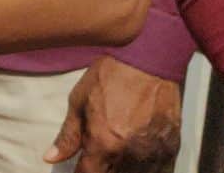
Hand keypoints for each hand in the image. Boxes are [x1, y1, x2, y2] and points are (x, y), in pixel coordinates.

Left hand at [47, 56, 181, 172]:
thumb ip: (67, 135)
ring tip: (117, 151)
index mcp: (104, 142)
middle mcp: (131, 153)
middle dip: (102, 169)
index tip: (79, 167)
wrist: (148, 61)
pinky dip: (145, 165)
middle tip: (98, 154)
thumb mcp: (79, 101)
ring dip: (123, 168)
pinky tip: (136, 151)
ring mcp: (154, 152)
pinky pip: (157, 168)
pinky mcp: (171, 147)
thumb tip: (51, 157)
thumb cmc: (110, 77)